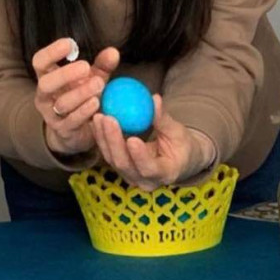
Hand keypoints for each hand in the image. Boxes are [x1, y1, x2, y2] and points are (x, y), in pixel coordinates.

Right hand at [32, 39, 119, 156]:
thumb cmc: (82, 97)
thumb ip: (102, 66)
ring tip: (99, 85)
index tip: (70, 44)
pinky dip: (84, 111)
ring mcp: (52, 114)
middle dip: (65, 74)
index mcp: (48, 77)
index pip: (40, 62)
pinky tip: (96, 103)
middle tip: (86, 67)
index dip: (51, 52)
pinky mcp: (63, 130)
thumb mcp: (92, 79)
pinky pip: (71, 120)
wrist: (77, 131)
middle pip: (45, 83)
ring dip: (80, 93)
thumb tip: (113, 52)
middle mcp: (45, 96)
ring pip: (61, 103)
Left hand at [92, 95, 215, 190]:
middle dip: (113, 141)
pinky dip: (102, 138)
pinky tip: (97, 122)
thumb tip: (154, 99)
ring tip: (99, 116)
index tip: (132, 138)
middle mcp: (144, 180)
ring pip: (112, 160)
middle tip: (108, 118)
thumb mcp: (178, 132)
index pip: (149, 168)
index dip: (139, 155)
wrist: (177, 160)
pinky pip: (108, 154)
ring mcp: (130, 176)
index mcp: (164, 174)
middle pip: (124, 164)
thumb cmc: (182, 145)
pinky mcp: (121, 169)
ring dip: (103, 138)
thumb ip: (164, 119)